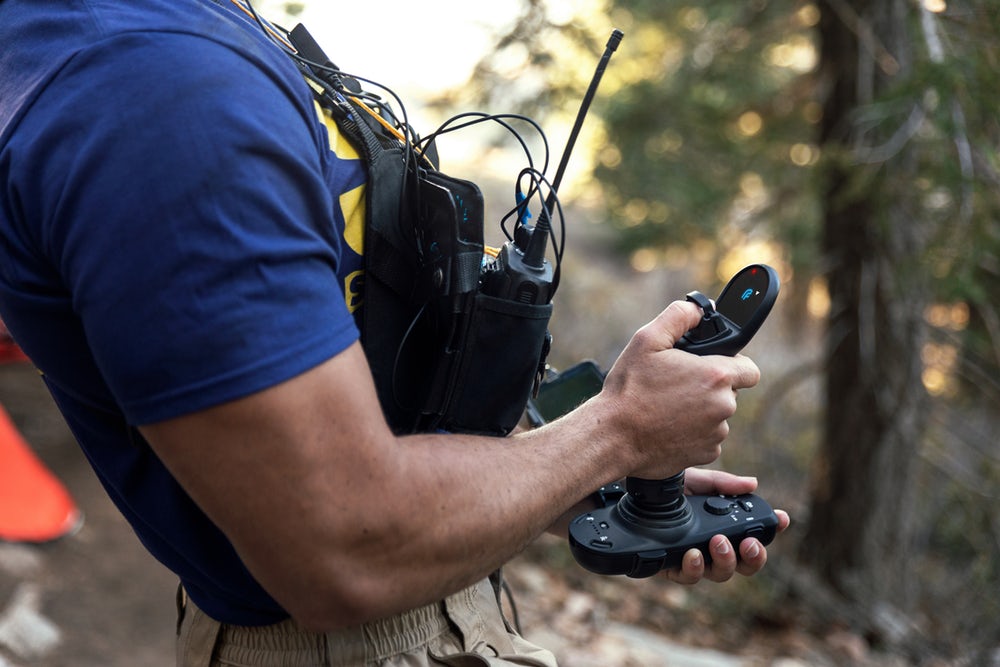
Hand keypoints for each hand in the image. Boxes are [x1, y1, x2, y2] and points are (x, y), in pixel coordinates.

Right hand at [600, 300, 760, 477]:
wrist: (613, 437)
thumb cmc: (629, 389)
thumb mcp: (646, 340)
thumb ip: (678, 315)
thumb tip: (699, 308)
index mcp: (716, 376)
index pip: (749, 369)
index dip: (732, 365)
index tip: (712, 367)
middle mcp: (723, 406)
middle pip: (729, 392)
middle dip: (708, 387)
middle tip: (676, 385)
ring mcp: (716, 433)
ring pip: (717, 415)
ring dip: (700, 410)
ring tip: (667, 407)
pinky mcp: (707, 454)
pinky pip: (707, 438)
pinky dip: (693, 433)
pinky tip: (667, 426)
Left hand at [664, 469, 790, 584]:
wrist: (626, 495)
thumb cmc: (663, 489)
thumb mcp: (694, 481)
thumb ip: (722, 484)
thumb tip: (752, 484)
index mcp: (722, 525)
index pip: (754, 533)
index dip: (771, 529)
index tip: (781, 519)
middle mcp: (711, 546)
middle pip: (744, 563)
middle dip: (754, 557)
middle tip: (750, 544)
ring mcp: (693, 559)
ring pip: (720, 573)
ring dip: (726, 562)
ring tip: (719, 543)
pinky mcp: (670, 567)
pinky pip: (688, 576)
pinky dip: (694, 567)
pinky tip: (693, 554)